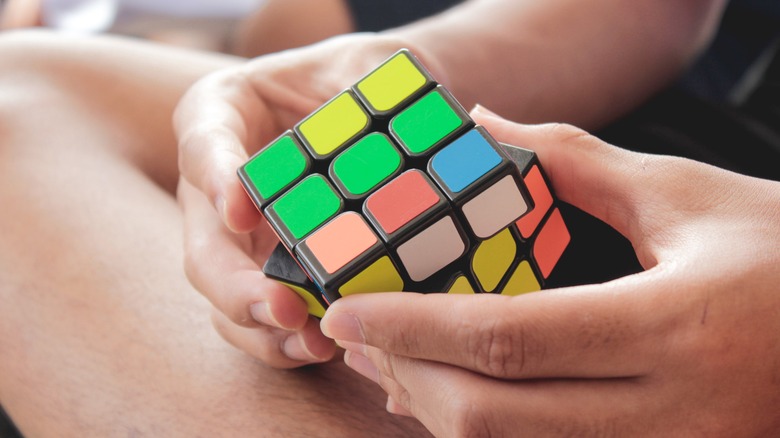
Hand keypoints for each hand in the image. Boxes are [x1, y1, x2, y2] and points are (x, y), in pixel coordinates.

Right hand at [174, 33, 440, 366]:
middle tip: (282, 308)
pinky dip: (290, 342)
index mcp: (224, 114)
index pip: (205, 144)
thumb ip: (369, 85)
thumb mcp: (366, 63)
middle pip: (206, 248)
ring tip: (312, 343)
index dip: (216, 180)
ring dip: (263, 330)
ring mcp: (243, 239)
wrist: (371, 114)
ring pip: (227, 299)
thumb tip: (396, 136)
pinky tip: (329, 347)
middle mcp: (220, 187)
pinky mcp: (274, 272)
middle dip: (238, 288)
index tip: (242, 210)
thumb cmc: (358, 77)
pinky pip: (265, 319)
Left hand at [320, 107, 779, 434]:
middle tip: (358, 335)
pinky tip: (458, 398)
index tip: (345, 311)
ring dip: (438, 411)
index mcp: (674, 327)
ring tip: (394, 365)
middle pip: (494, 417)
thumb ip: (575, 164)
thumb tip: (486, 127)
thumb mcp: (685, 196)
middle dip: (409, 376)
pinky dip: (487, 434)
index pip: (509, 339)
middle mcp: (671, 413)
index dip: (413, 327)